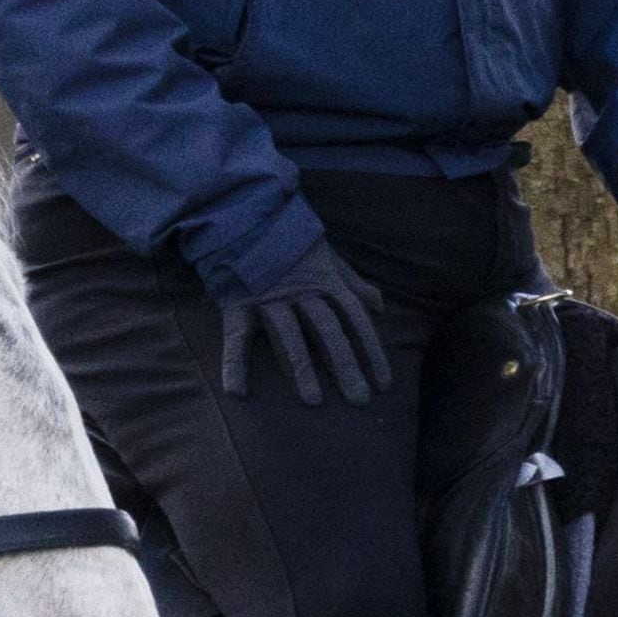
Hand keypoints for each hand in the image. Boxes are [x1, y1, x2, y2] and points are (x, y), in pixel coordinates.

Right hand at [219, 237, 390, 406]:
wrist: (244, 214)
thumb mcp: (326, 256)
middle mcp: (300, 290)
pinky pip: (236, 336)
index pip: (355, 319)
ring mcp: (268, 297)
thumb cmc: (289, 241)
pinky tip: (236, 391)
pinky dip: (234, 363)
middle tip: (359, 400)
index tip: (383, 383)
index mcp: (325, 280)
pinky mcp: (238, 301)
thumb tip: (379, 305)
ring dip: (301, 368)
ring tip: (313, 401)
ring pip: (289, 335)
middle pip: (328, 330)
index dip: (371, 351)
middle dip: (345, 365)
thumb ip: (352, 282)